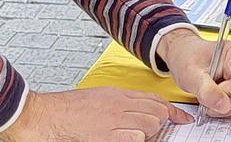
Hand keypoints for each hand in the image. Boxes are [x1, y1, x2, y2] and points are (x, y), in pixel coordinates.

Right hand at [0, 88, 192, 141]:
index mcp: (117, 94)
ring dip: (147, 134)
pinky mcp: (110, 135)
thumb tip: (138, 113)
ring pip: (150, 126)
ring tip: (128, 136)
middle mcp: (120, 104)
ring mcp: (115, 120)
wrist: (46, 116)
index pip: (154, 99)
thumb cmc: (67, 110)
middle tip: (153, 132)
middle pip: (157, 112)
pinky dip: (134, 140)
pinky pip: (136, 138)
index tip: (183, 119)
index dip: (172, 110)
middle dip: (160, 123)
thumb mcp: (98, 98)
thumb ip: (119, 104)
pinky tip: (121, 139)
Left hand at [157, 28, 230, 120]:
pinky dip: (225, 107)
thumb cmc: (188, 57)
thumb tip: (223, 106)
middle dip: (224, 102)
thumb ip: (206, 90)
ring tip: (209, 93)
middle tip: (206, 93)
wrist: (185, 55)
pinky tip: (214, 97)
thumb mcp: (191, 73)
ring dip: (223, 106)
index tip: (212, 88)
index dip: (229, 93)